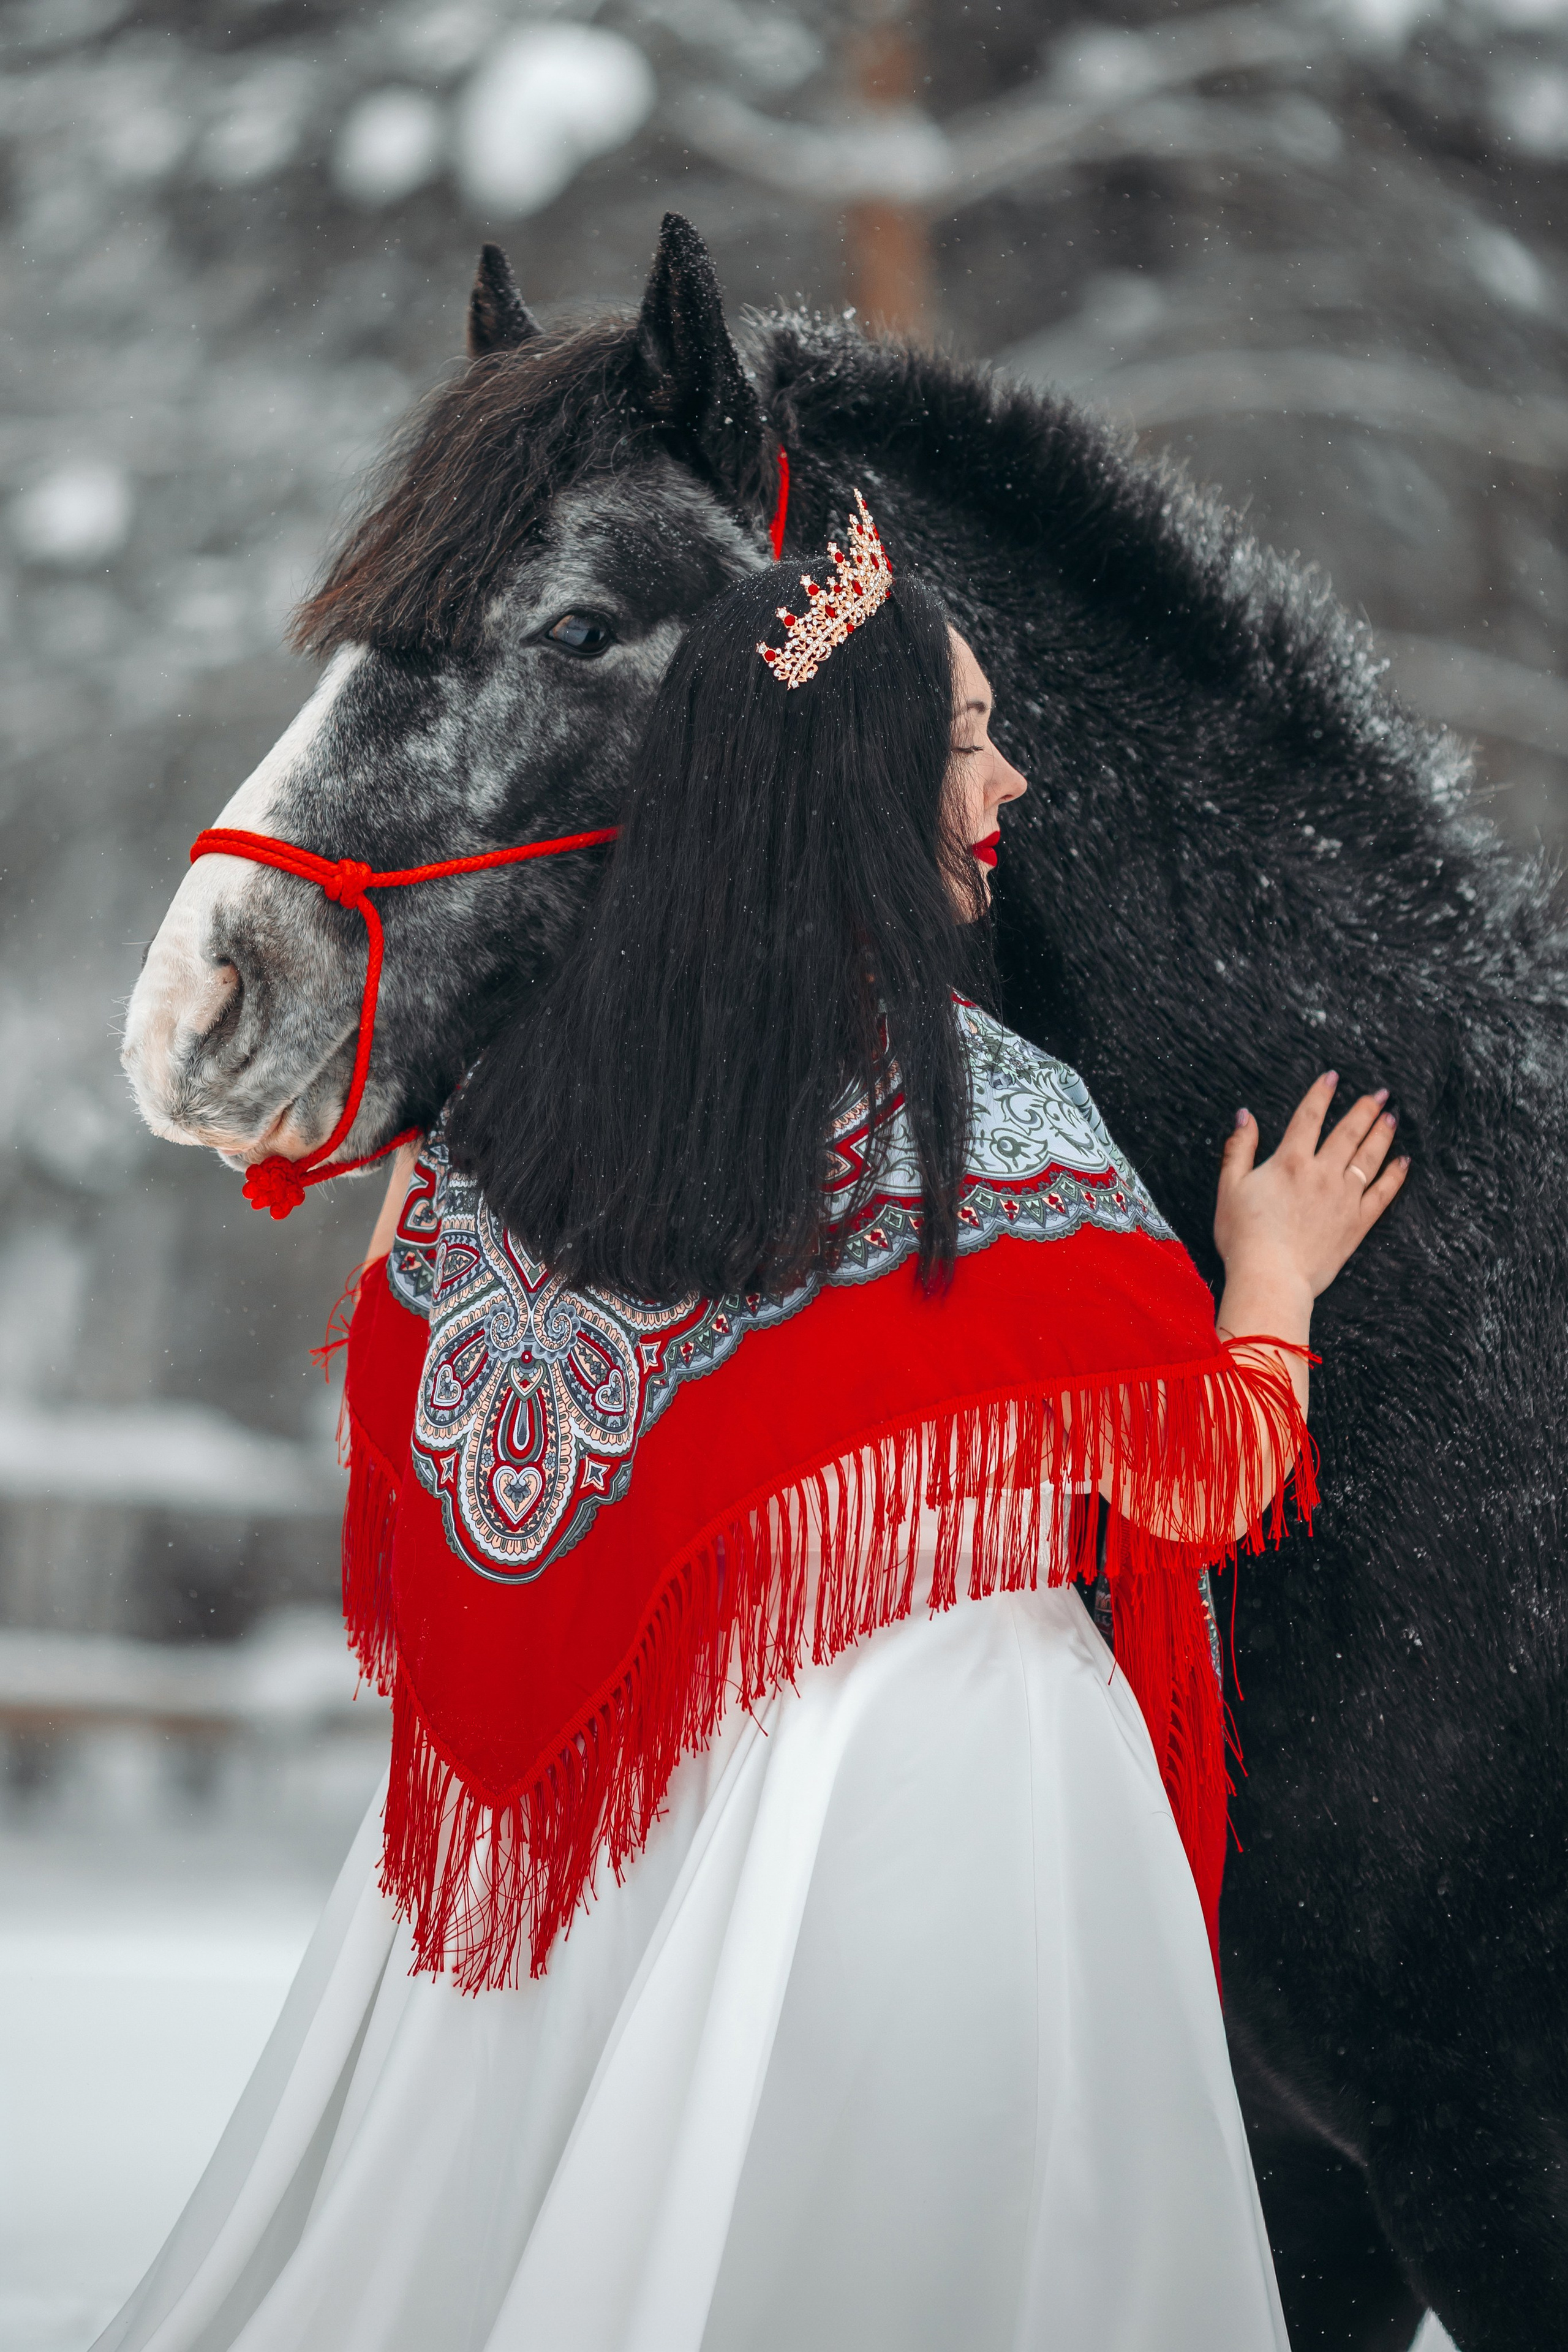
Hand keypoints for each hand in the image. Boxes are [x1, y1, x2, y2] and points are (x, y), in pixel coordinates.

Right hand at [1214, 1073, 1408, 1305]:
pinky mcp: (1357, 1223)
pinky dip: (1395, 1175)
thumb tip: (1245, 1116)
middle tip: (1381, 1092)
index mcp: (1290, 1162)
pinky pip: (1383, 1193)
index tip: (1333, 1076)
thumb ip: (1239, 1149)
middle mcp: (1322, 1173)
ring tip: (1392, 1117)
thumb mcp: (1229, 1188)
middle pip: (1348, 1132)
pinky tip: (1403, 1162)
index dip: (1321, 1093)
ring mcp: (1344, 1198)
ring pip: (1369, 1157)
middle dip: (1365, 1108)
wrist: (1271, 1277)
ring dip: (1382, 1134)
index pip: (1308, 1117)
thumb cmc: (1244, 1236)